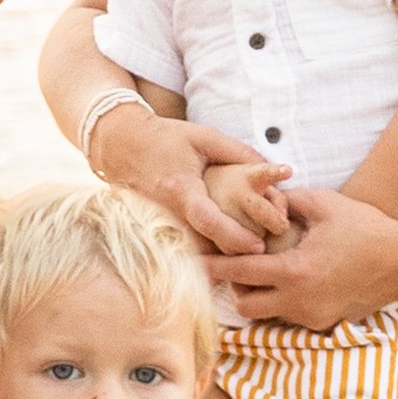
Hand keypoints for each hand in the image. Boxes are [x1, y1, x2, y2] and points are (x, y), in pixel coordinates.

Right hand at [84, 106, 290, 254]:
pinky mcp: (159, 229)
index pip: (208, 220)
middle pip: (205, 245)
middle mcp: (169, 212)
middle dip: (233, 254)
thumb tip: (275, 169)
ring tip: (248, 259)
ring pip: (195, 252)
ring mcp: (162, 224)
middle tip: (262, 253)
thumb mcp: (204, 136)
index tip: (259, 245)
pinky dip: (205, 255)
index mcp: (181, 188)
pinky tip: (225, 262)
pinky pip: (185, 249)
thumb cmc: (166, 138)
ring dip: (220, 258)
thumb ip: (238, 152)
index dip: (234, 236)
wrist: (122, 145)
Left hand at [218, 188, 397, 326]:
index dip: (214, 267)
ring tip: (265, 271)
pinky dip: (283, 301)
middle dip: (236, 289)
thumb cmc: (366, 229)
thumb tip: (264, 196)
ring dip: (260, 297)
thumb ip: (290, 200)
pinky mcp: (324, 324)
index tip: (193, 262)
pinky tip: (293, 280)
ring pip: (267, 315)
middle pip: (245, 306)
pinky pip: (290, 316)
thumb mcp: (325, 204)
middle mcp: (299, 301)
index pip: (241, 273)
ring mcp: (312, 316)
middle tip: (237, 265)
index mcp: (296, 271)